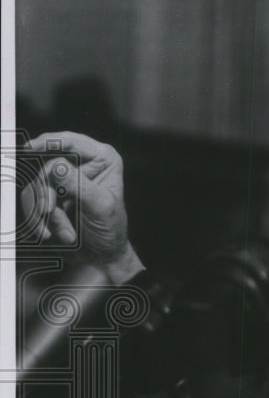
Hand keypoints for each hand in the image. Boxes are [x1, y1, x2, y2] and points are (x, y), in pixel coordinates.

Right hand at [20, 131, 143, 283]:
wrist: (101, 255)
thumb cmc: (110, 230)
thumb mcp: (99, 207)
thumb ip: (78, 185)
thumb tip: (57, 165)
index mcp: (102, 159)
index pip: (71, 141)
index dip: (48, 142)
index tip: (30, 148)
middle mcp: (83, 164)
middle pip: (47, 166)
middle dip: (46, 193)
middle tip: (48, 211)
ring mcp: (65, 179)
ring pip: (37, 186)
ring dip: (46, 213)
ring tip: (66, 232)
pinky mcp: (51, 195)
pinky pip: (32, 201)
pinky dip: (39, 220)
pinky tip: (52, 234)